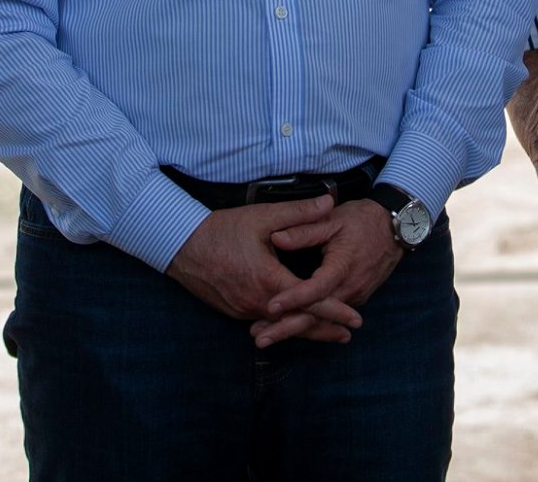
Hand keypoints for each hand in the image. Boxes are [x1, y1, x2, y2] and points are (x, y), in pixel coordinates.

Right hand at [167, 196, 358, 343]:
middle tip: (348, 335)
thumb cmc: (223, 229)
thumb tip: (329, 202)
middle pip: (298, 323)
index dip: (335, 311)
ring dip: (304, 329)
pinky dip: (282, 325)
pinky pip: (263, 322)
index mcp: (269, 280)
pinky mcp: (234, 311)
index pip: (310, 301)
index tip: (356, 319)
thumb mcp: (263, 217)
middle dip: (324, 330)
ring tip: (327, 334)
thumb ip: (299, 213)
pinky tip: (293, 324)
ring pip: (280, 325)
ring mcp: (244, 310)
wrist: (181, 246)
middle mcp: (258, 302)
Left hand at [252, 199, 404, 347]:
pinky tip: (288, 327)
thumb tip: (276, 238)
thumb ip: (304, 230)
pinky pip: (330, 315)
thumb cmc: (362, 220)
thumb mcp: (332, 219)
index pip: (317, 289)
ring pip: (322, 319)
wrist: (395, 227)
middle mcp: (350, 288)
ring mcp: (355, 296)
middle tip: (260, 339)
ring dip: (294, 328)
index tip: (271, 306)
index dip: (294, 298)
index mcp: (343, 267)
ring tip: (265, 337)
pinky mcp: (355, 297)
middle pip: (317, 315)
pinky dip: (309, 322)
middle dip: (287, 328)